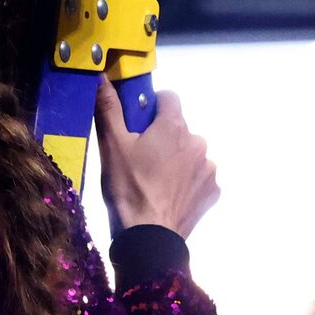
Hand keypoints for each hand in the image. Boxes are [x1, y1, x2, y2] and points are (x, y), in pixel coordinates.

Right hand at [94, 80, 219, 240]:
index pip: (169, 97)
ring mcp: (208, 170)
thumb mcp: (112, 144)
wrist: (149, 239)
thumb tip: (102, 75)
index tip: (139, 123)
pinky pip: (199, 176)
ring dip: (177, 158)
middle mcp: (198, 142)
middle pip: (179, 127)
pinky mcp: (213, 193)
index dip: (153, 106)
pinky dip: (187, 180)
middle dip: (163, 135)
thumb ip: (108, 106)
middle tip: (141, 155)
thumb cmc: (129, 186)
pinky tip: (169, 194)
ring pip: (190, 152)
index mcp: (174, 126)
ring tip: (155, 179)